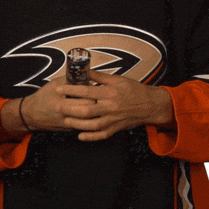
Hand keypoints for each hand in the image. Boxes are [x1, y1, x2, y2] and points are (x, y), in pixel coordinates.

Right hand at [20, 77, 95, 131]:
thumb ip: (71, 79)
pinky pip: (83, 125)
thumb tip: (87, 76)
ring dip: (95, 113)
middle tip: (101, 98)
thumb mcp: (55, 84)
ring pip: (88, 121)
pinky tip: (92, 113)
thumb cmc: (43, 96)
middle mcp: (64, 116)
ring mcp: (66, 124)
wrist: (30, 114)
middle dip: (97, 105)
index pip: (85, 101)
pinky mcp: (68, 129)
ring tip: (99, 105)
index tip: (99, 90)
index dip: (94, 95)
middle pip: (89, 112)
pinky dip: (89, 119)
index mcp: (61, 104)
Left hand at [55, 70, 173, 140]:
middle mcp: (111, 107)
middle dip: (70, 109)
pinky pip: (101, 135)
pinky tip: (80, 136)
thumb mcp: (118, 79)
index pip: (87, 91)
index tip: (60, 89)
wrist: (150, 104)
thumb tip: (86, 71)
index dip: (71, 90)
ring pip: (91, 125)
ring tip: (66, 120)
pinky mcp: (116, 128)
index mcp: (111, 92)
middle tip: (59, 106)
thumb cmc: (135, 90)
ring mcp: (113, 119)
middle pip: (86, 110)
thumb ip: (100, 76)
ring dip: (77, 123)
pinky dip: (90, 137)